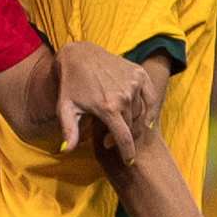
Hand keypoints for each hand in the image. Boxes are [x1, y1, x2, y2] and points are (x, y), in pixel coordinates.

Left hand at [54, 41, 152, 162]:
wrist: (79, 55)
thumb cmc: (70, 85)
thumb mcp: (65, 109)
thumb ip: (68, 131)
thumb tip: (65, 151)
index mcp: (107, 107)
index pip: (124, 138)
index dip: (128, 153)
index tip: (129, 161)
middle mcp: (124, 96)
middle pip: (132, 126)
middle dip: (124, 138)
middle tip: (113, 143)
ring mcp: (133, 84)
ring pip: (140, 112)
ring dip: (134, 123)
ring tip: (121, 128)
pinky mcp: (139, 74)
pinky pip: (151, 97)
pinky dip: (151, 110)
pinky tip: (147, 120)